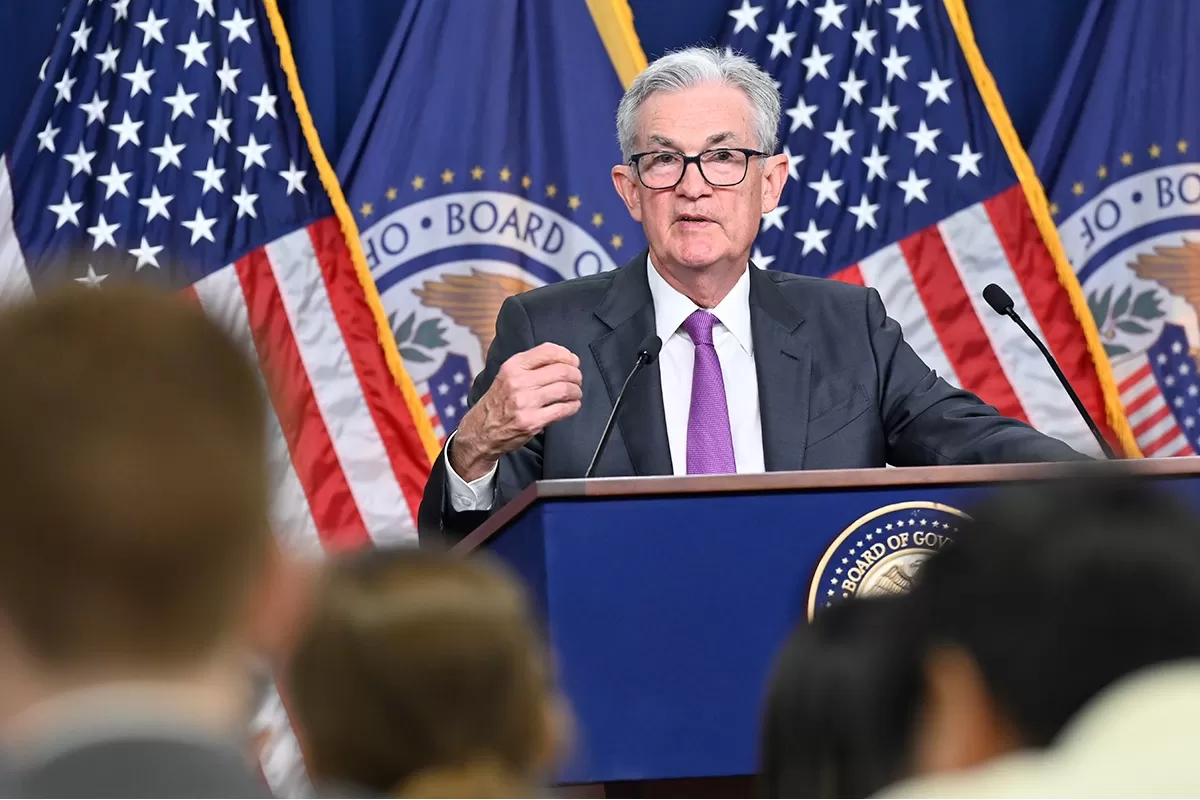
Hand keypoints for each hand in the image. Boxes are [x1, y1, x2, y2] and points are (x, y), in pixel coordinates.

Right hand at [450, 343, 582, 479]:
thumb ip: (531, 365)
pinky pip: (563, 410)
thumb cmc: (498, 402)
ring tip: (575, 393)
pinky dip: (573, 406)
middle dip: (576, 374)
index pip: (548, 351)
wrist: (481, 431)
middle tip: (577, 379)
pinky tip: (572, 406)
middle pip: (561, 370)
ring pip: (565, 389)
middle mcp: (518, 382)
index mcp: (513, 366)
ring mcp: (525, 403)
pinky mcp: (532, 421)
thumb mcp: (507, 375)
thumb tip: (565, 359)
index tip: (573, 361)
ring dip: (576, 391)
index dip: (567, 355)